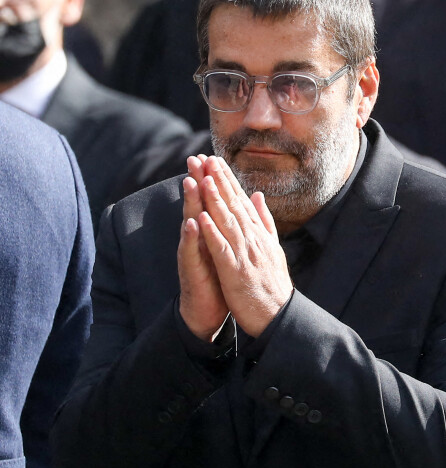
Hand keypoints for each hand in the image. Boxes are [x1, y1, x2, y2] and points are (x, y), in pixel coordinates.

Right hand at [177, 156, 227, 340]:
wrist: (206, 311)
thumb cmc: (216, 279)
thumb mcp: (224, 249)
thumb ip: (227, 227)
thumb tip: (234, 206)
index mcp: (210, 233)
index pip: (210, 202)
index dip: (211, 180)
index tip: (213, 156)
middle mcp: (198, 239)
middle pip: (197, 205)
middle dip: (196, 181)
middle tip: (195, 157)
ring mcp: (192, 253)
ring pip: (190, 223)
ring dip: (189, 202)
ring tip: (190, 181)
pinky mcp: (190, 270)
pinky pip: (190, 251)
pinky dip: (191, 237)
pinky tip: (191, 223)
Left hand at [197, 157, 292, 336]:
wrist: (279, 315)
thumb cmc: (272, 284)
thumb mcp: (272, 247)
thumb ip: (264, 220)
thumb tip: (258, 195)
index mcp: (259, 234)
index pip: (241, 201)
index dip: (228, 179)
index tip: (216, 160)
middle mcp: (253, 239)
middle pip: (233, 205)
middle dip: (219, 181)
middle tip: (206, 158)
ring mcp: (245, 255)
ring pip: (227, 222)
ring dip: (215, 200)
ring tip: (203, 179)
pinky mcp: (236, 272)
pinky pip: (222, 249)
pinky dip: (213, 233)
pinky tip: (202, 218)